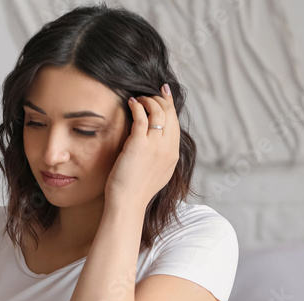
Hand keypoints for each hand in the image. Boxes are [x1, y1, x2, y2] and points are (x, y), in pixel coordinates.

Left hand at [104, 85, 180, 210]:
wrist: (128, 204)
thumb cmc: (135, 191)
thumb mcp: (156, 173)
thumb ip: (159, 156)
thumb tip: (154, 143)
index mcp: (173, 155)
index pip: (175, 123)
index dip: (170, 106)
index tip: (164, 93)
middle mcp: (168, 148)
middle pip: (170, 114)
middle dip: (161, 99)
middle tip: (149, 93)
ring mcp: (155, 146)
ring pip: (158, 112)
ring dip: (148, 100)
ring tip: (138, 98)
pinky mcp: (140, 145)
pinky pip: (142, 117)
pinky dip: (137, 107)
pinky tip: (131, 103)